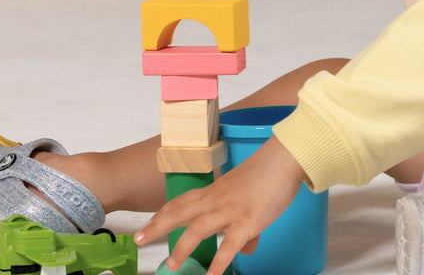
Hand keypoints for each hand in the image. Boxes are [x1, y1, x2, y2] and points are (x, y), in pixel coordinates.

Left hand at [134, 136, 305, 274]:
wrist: (284, 159)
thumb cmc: (269, 173)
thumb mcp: (250, 196)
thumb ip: (245, 224)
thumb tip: (247, 247)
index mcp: (216, 190)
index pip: (183, 201)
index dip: (164, 213)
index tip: (149, 224)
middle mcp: (217, 199)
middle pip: (180, 211)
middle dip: (158, 226)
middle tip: (139, 239)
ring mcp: (231, 210)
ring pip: (198, 229)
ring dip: (182, 247)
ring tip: (170, 265)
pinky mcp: (247, 221)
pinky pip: (229, 246)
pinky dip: (219, 263)